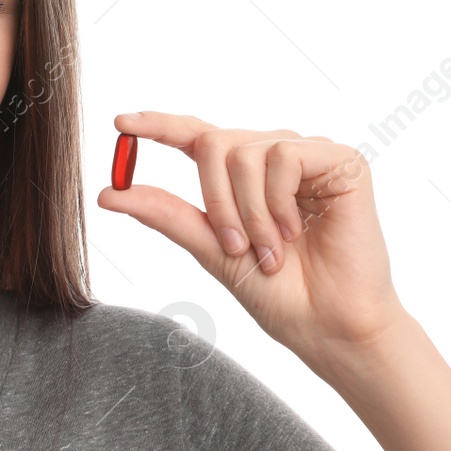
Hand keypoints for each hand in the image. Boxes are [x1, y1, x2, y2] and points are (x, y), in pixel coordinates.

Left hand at [96, 111, 413, 367]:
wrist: (328, 326)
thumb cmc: (280, 294)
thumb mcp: (211, 250)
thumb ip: (165, 215)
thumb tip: (109, 192)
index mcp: (243, 175)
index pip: (196, 135)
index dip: (158, 126)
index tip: (121, 124)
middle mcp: (275, 155)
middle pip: (213, 144)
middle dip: (216, 202)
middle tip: (237, 247)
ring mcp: (308, 155)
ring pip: (245, 152)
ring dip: (251, 213)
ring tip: (274, 249)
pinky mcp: (341, 160)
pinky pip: (284, 156)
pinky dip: (280, 202)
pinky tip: (300, 230)